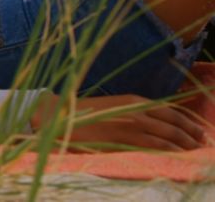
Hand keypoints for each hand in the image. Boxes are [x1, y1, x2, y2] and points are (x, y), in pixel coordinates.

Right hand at [31, 93, 208, 150]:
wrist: (57, 117)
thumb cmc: (83, 112)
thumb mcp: (113, 106)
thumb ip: (133, 111)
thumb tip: (154, 120)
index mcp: (134, 101)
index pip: (171, 112)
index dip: (189, 122)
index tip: (200, 131)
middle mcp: (136, 112)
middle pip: (174, 125)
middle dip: (192, 135)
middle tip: (204, 143)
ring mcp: (130, 127)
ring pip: (167, 137)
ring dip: (184, 145)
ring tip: (195, 151)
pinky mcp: (122, 141)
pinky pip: (153, 147)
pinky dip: (168, 152)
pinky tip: (177, 156)